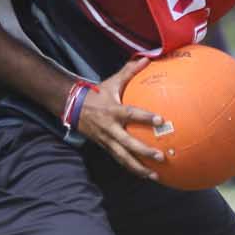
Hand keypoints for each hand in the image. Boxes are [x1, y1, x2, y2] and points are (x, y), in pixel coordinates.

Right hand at [81, 56, 168, 180]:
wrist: (73, 107)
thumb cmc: (96, 94)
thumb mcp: (112, 82)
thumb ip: (129, 72)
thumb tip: (147, 58)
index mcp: (113, 111)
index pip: (131, 114)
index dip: (145, 117)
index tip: (161, 120)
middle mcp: (110, 128)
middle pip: (128, 143)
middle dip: (144, 151)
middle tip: (161, 156)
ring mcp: (107, 140)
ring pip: (123, 158)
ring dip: (139, 168)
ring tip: (154, 176)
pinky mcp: (105, 147)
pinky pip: (119, 160)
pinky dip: (132, 169)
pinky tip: (144, 175)